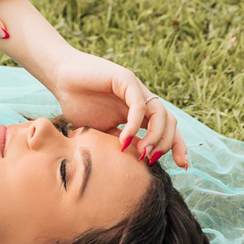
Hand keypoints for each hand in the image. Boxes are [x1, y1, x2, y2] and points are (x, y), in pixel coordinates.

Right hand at [47, 48, 188, 168]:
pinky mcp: (126, 79)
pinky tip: (124, 139)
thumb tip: (137, 162)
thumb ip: (119, 142)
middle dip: (170, 144)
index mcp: (139, 113)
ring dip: (156, 136)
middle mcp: (142, 100)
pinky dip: (135, 125)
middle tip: (154, 161)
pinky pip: (139, 105)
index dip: (177, 147)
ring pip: (161, 114)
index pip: (167, 129)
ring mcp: (136, 89)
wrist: (61, 78)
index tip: (182, 166)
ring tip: (142, 153)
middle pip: (170, 122)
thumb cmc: (78, 102)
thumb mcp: (101, 131)